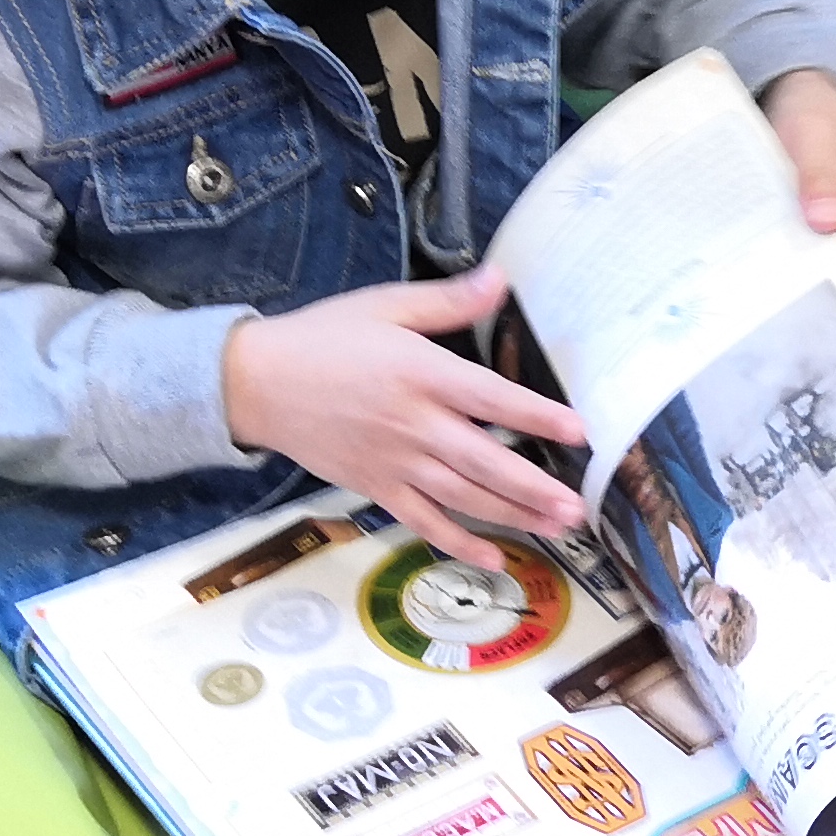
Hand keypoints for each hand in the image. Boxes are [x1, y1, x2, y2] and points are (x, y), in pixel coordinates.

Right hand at [219, 271, 587, 563]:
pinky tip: (495, 557)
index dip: (538, 416)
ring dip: (513, 516)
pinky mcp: (376, 488)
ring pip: (463, 498)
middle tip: (578, 506)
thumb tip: (501, 278)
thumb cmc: (323, 338)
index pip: (492, 399)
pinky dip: (459, 543)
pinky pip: (424, 522)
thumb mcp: (386, 306)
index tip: (578, 431)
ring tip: (557, 528)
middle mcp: (414, 425)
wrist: (257, 383)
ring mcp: (395, 463)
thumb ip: (448, 301)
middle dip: (536, 488)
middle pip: (486, 463)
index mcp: (421, 374)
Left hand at [766, 68, 835, 258]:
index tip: (807, 216)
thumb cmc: (816, 111)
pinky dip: (823, 244)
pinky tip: (804, 228)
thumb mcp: (813, 132)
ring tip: (799, 221)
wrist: (809, 103)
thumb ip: (821, 174)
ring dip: (825, 246)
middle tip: (796, 224)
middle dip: (832, 245)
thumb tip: (825, 221)